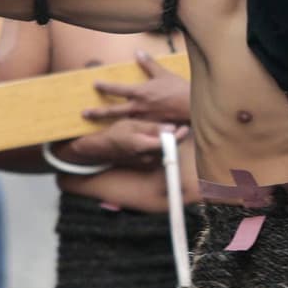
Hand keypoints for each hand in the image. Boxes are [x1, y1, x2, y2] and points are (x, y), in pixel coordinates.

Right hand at [66, 119, 189, 169]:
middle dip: (176, 137)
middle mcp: (148, 157)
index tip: (185, 127)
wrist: (102, 148)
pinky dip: (162, 145)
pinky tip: (161, 136)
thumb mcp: (132, 125)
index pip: (169, 144)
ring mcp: (147, 161)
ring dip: (170, 141)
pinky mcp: (145, 162)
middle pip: (169, 148)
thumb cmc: (115, 133)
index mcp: (145, 146)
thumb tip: (171, 128)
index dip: (179, 136)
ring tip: (174, 128)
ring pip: (165, 151)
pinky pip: (159, 153)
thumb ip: (152, 128)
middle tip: (182, 125)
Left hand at [82, 50, 190, 123]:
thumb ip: (148, 64)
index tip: (94, 84)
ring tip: (99, 126)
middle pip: (113, 111)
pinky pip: (137, 129)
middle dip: (97, 112)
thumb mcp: (163, 73)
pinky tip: (123, 132)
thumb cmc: (179, 88)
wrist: (192, 106)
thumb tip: (138, 53)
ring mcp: (144, 119)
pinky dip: (129, 130)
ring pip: (123, 122)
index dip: (104, 86)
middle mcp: (138, 107)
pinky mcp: (151, 127)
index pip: (117, 89)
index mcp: (140, 92)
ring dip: (110, 123)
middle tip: (84, 114)